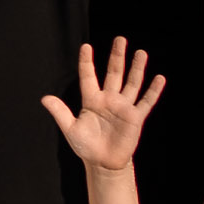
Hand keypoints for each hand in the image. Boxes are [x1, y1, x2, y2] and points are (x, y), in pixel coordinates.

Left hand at [46, 37, 166, 170]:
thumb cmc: (86, 147)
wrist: (103, 163)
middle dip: (117, 57)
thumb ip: (60, 112)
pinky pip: (145, 102)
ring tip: (141, 52)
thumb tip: (44, 98)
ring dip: (137, 68)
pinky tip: (160, 78)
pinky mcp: (135, 117)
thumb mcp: (70, 129)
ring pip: (131, 83)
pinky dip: (153, 91)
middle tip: (120, 39)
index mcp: (91, 100)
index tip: (86, 46)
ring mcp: (123, 107)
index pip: (88, 76)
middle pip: (114, 73)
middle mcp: (108, 100)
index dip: (87, 62)